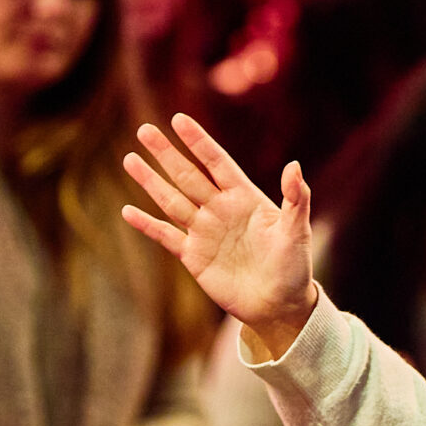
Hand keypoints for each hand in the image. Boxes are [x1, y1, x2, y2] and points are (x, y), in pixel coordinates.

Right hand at [120, 113, 317, 358]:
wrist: (279, 305)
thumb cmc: (294, 266)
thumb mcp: (298, 231)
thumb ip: (296, 198)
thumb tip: (295, 166)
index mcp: (244, 197)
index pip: (216, 162)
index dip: (198, 142)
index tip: (179, 120)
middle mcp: (220, 209)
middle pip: (187, 176)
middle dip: (166, 154)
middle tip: (144, 130)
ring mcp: (204, 232)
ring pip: (172, 201)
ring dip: (150, 182)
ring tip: (130, 159)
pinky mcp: (194, 257)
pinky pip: (166, 236)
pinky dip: (147, 225)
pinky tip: (127, 211)